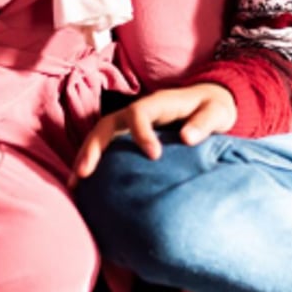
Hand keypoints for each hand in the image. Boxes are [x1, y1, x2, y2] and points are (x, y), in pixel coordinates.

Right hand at [72, 82, 236, 182]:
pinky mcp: (128, 138)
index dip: (142, 133)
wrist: (208, 104)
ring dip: (85, 158)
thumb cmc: (212, 108)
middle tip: (85, 173)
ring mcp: (129, 125)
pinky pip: (106, 149)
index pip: (139, 113)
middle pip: (107, 125)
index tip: (154, 156)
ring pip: (100, 137)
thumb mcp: (216, 112)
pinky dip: (93, 164)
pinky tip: (83, 186)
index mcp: (157, 104)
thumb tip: (187, 138)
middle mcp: (137, 112)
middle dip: (94, 148)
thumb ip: (204, 123)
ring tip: (75, 184)